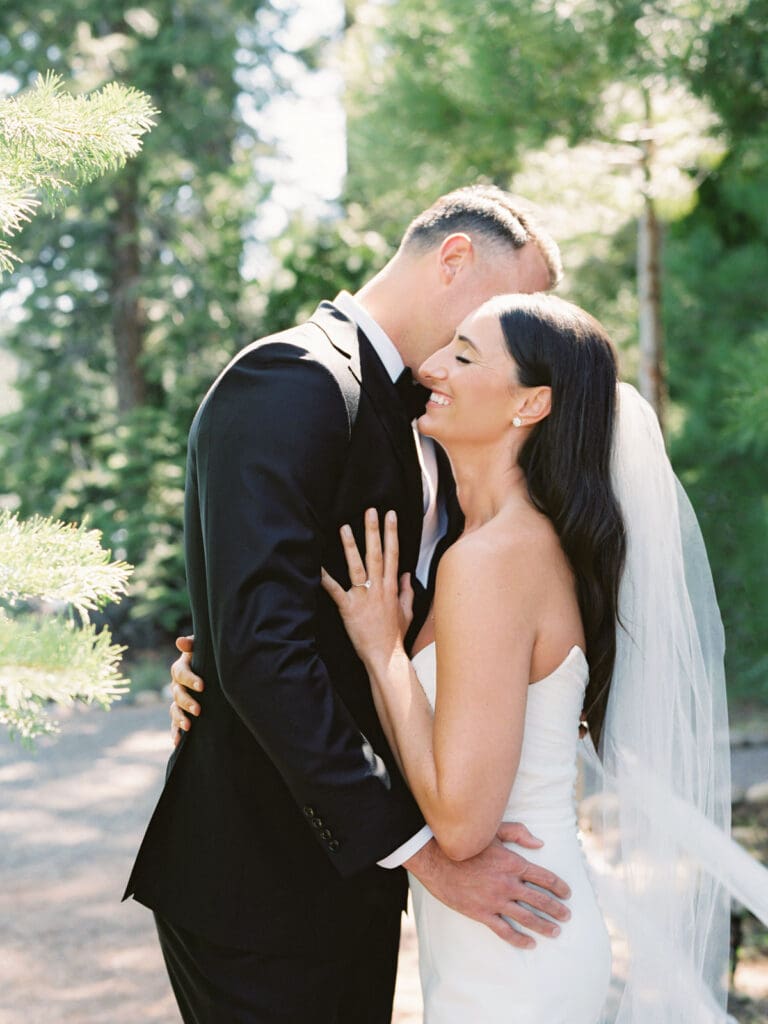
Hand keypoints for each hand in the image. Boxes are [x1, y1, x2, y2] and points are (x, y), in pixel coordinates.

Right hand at [169, 634, 203, 747]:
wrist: (212, 670)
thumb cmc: (208, 656)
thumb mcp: (203, 648)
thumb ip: (193, 644)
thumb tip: (180, 641)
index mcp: (181, 668)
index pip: (181, 672)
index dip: (190, 679)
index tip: (202, 686)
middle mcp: (176, 685)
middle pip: (177, 693)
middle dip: (187, 702)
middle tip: (198, 710)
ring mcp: (177, 700)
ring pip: (174, 709)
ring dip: (179, 718)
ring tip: (188, 727)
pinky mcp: (181, 712)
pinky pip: (175, 723)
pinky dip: (175, 732)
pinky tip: (177, 742)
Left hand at [321, 508, 412, 670]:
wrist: (386, 655)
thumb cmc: (395, 636)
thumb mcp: (407, 612)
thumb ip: (407, 592)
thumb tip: (407, 575)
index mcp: (391, 587)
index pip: (393, 554)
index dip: (392, 533)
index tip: (391, 515)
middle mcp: (379, 588)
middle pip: (377, 554)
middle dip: (374, 531)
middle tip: (370, 511)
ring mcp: (364, 597)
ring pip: (357, 567)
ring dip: (351, 546)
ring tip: (344, 528)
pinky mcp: (349, 608)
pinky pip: (336, 590)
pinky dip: (326, 578)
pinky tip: (318, 566)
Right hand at [405, 825, 571, 948]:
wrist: (437, 859)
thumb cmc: (466, 843)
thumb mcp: (493, 831)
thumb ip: (518, 834)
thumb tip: (540, 843)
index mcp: (513, 863)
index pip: (544, 877)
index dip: (559, 886)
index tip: (567, 894)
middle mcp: (508, 884)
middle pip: (540, 900)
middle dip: (556, 909)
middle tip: (567, 916)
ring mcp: (495, 901)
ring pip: (527, 917)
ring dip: (544, 926)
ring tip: (555, 931)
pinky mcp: (482, 913)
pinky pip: (505, 930)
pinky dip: (519, 939)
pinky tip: (529, 943)